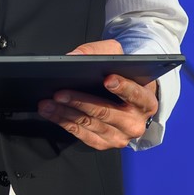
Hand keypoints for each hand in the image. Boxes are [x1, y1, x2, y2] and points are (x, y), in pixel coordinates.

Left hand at [37, 39, 158, 149]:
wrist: (126, 98)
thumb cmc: (122, 75)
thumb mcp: (117, 57)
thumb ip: (100, 51)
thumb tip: (74, 56)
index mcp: (146, 101)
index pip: (136, 94)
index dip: (122, 87)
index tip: (107, 79)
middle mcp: (136, 123)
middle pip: (105, 112)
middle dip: (80, 101)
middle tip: (60, 92)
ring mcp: (120, 136)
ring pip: (89, 124)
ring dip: (65, 113)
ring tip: (47, 102)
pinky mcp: (104, 144)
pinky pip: (81, 135)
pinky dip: (64, 122)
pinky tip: (51, 112)